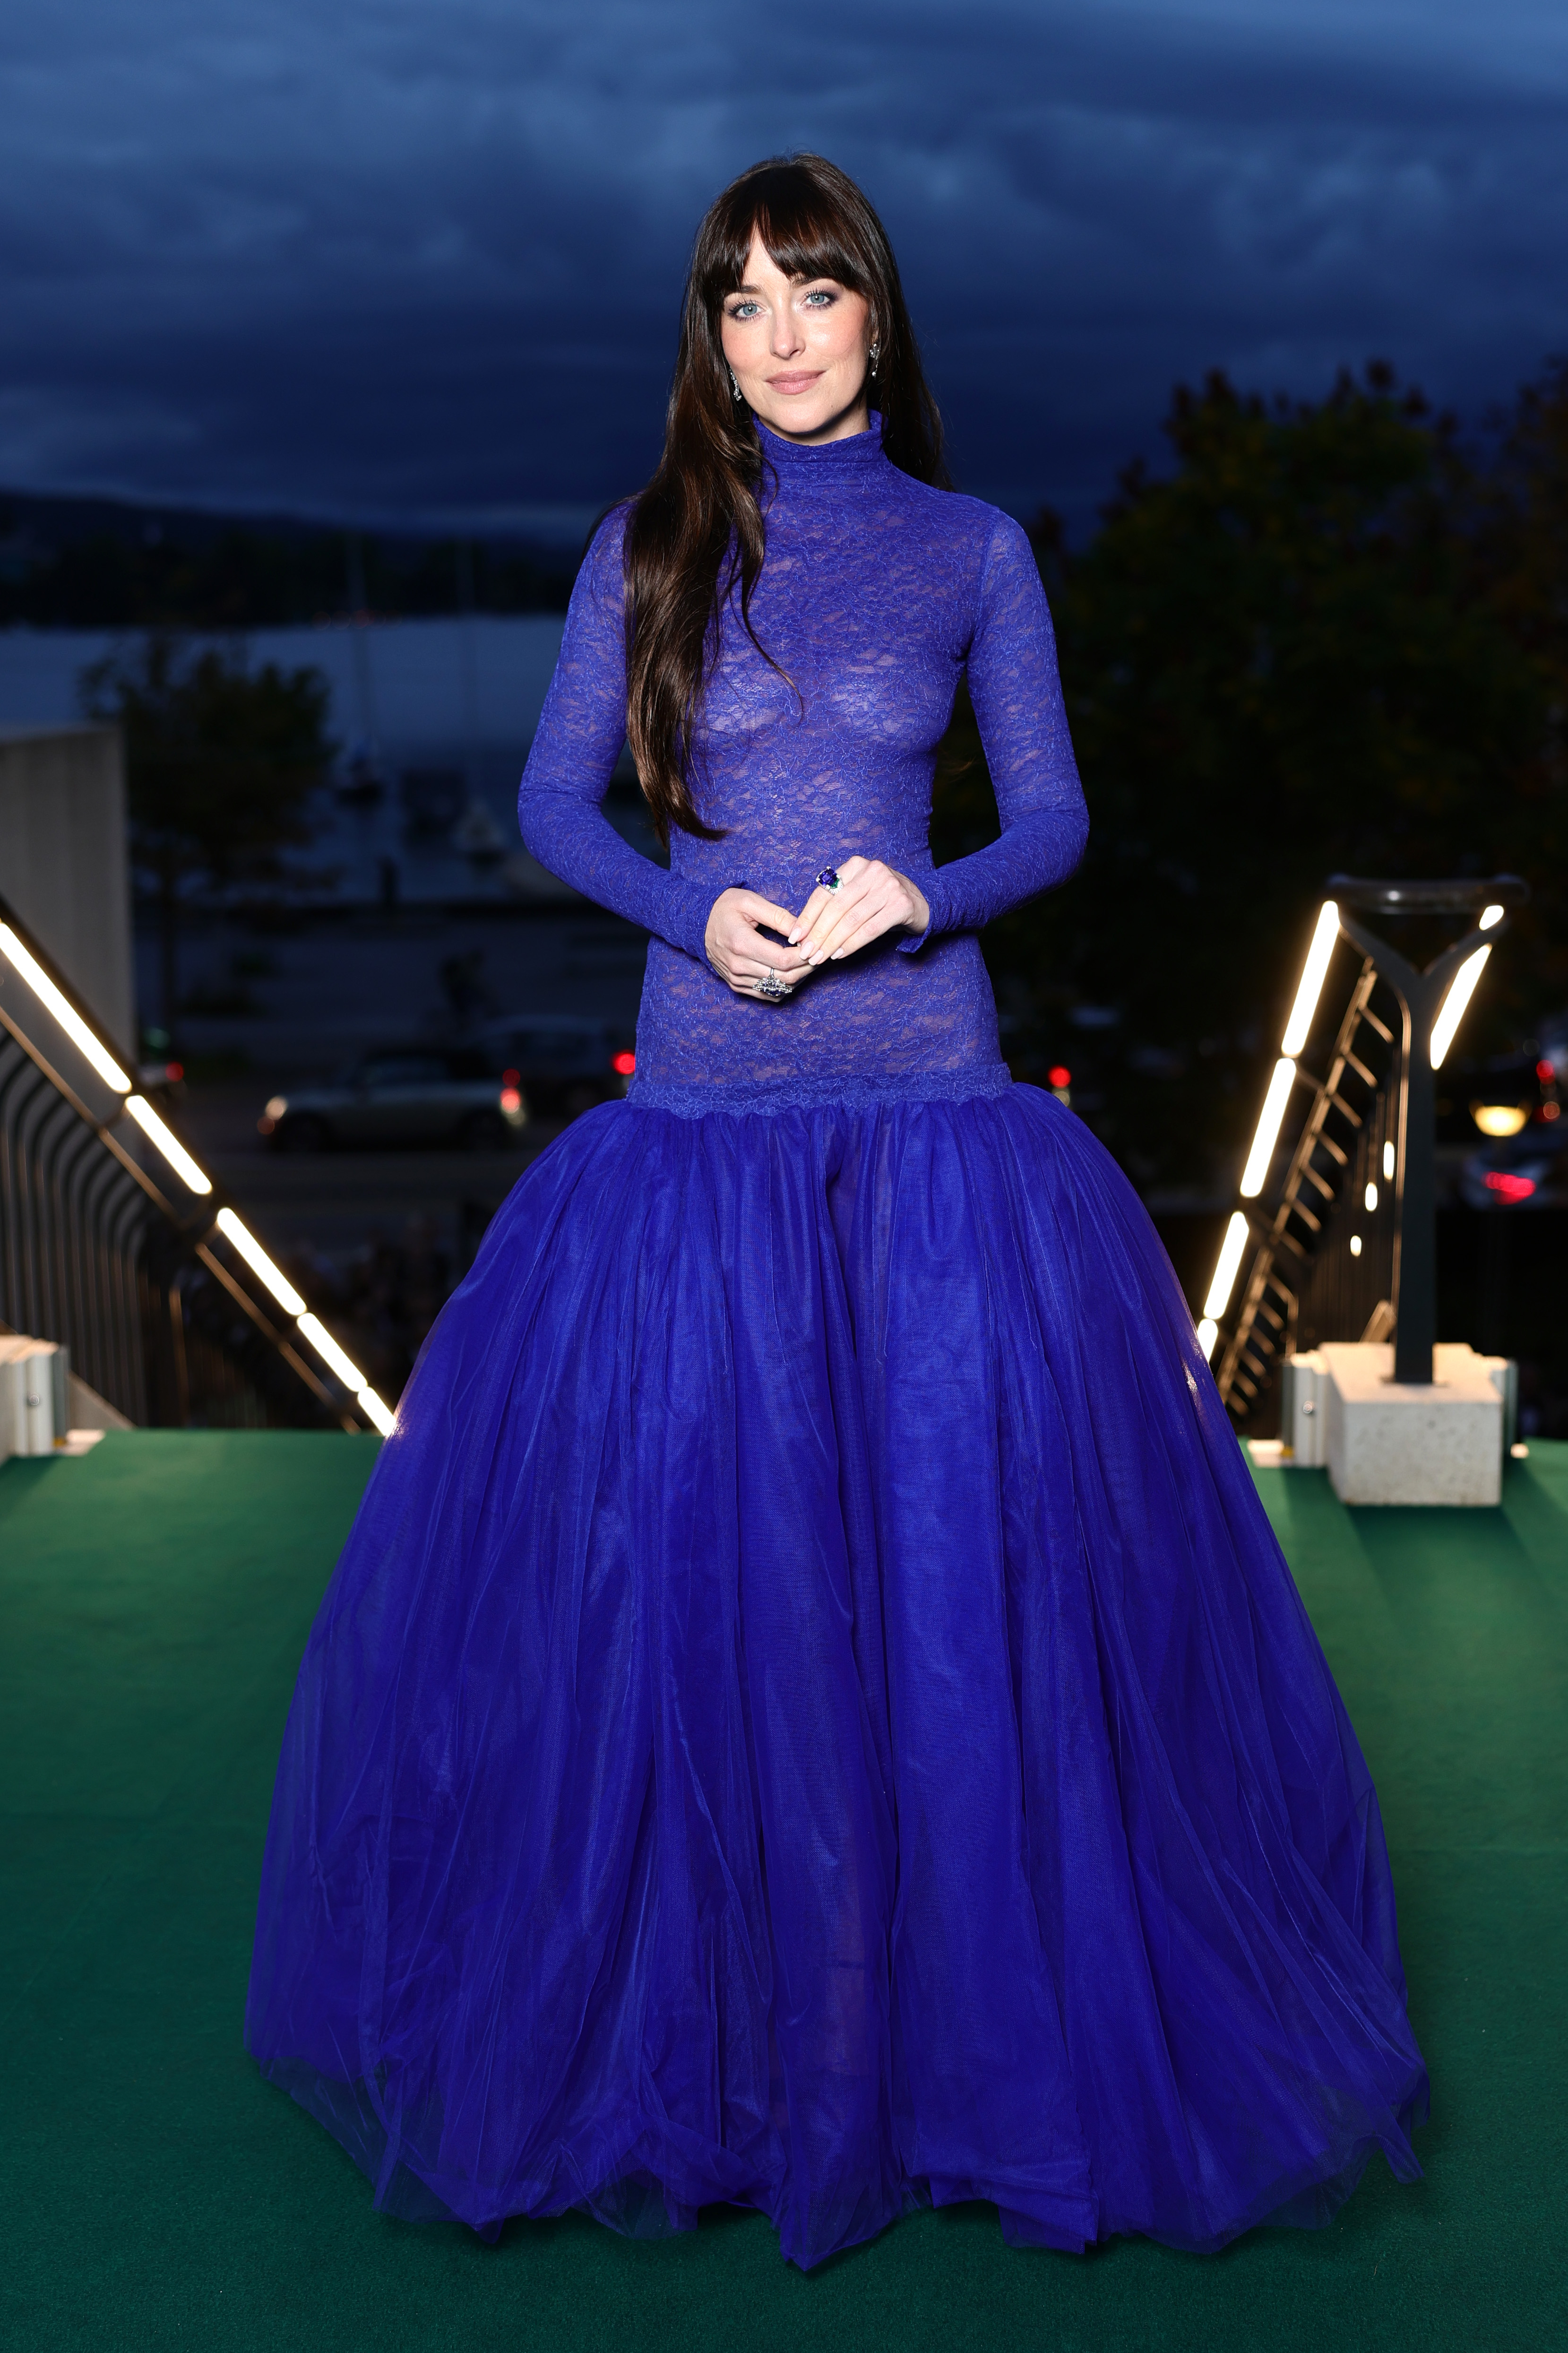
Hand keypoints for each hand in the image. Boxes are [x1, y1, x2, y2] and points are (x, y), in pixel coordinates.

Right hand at [704, 888, 814, 997]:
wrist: (698, 924)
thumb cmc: (724, 908)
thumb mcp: (750, 902)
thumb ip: (778, 916)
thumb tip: (803, 931)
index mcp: (741, 943)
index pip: (782, 960)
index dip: (804, 956)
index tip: (814, 946)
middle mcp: (738, 966)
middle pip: (784, 977)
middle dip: (806, 968)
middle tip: (818, 955)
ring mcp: (736, 979)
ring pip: (778, 988)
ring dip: (799, 978)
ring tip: (808, 962)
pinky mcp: (737, 986)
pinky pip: (767, 995)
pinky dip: (785, 987)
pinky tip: (792, 973)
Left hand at [788, 857, 930, 965]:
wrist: (923, 903)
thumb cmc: (882, 901)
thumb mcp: (858, 893)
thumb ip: (836, 903)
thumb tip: (804, 931)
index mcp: (855, 865)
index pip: (824, 892)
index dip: (807, 916)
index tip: (795, 936)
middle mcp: (872, 871)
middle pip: (836, 907)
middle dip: (818, 933)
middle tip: (806, 953)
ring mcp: (889, 887)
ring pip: (851, 920)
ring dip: (832, 942)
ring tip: (819, 958)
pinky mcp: (902, 905)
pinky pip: (870, 929)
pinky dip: (852, 944)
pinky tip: (839, 955)